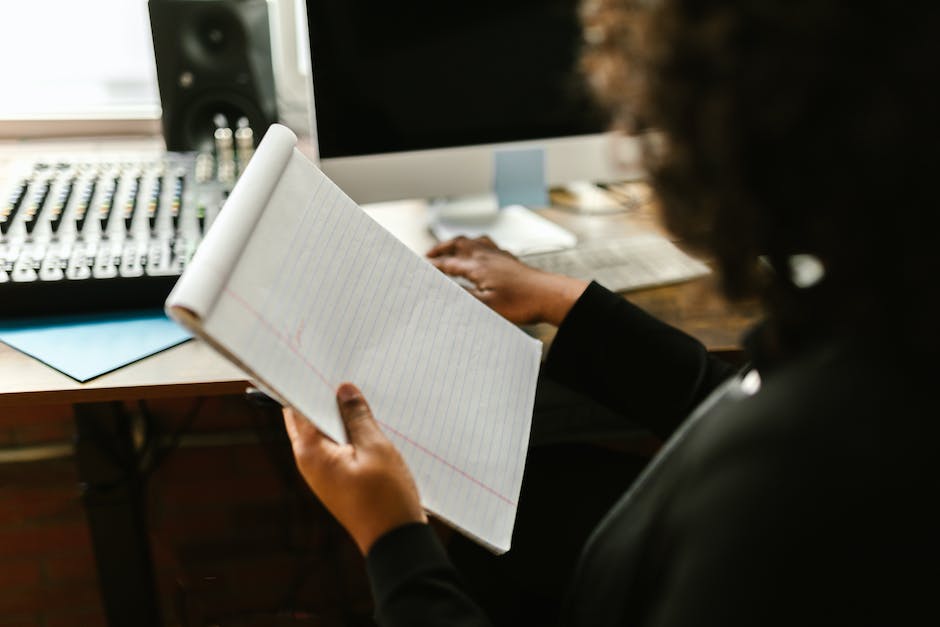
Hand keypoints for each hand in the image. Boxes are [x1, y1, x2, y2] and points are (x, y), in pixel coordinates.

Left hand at [283, 383, 426, 554]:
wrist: (396, 541)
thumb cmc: (385, 498)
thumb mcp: (375, 447)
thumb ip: (357, 416)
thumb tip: (344, 390)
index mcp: (311, 454)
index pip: (297, 409)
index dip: (305, 385)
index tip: (317, 363)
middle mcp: (310, 464)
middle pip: (308, 421)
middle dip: (322, 398)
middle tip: (341, 373)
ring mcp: (324, 475)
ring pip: (325, 434)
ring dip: (338, 415)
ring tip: (357, 393)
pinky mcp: (340, 481)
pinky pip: (338, 449)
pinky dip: (348, 433)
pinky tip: (367, 422)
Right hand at [427, 235, 589, 325]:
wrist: (550, 296)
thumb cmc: (522, 302)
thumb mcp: (486, 307)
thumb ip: (463, 298)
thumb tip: (444, 293)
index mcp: (478, 266)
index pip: (448, 264)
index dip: (432, 266)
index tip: (419, 267)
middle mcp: (487, 256)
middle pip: (458, 244)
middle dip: (441, 248)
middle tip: (430, 254)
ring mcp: (500, 256)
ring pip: (474, 242)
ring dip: (459, 244)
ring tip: (451, 249)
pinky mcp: (510, 261)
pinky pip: (488, 246)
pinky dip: (477, 246)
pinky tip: (481, 253)